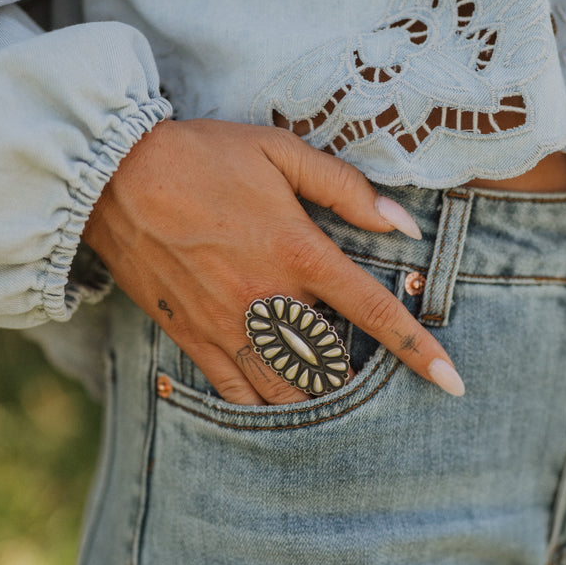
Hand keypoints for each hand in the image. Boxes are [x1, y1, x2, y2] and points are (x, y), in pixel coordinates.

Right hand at [82, 118, 464, 405]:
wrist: (113, 176)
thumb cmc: (202, 156)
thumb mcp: (279, 153)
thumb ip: (345, 188)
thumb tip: (402, 224)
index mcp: (298, 252)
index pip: (374, 311)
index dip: (418, 348)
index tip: (453, 382)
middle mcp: (268, 300)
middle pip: (334, 361)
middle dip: (359, 377)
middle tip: (374, 381)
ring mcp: (228, 326)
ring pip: (288, 390)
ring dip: (319, 401)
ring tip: (336, 404)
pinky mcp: (193, 339)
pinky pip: (236, 394)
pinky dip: (264, 409)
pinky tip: (283, 411)